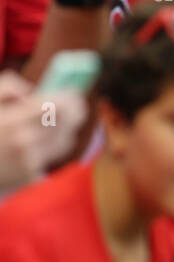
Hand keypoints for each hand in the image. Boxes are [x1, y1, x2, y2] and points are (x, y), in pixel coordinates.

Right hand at [0, 74, 86, 189]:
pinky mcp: (30, 175)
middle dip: (74, 112)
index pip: (54, 107)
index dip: (68, 99)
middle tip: (77, 105)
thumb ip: (7, 87)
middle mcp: (23, 143)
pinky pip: (53, 154)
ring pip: (65, 140)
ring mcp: (28, 161)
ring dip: (67, 127)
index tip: (74, 93)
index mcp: (12, 121)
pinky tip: (46, 136)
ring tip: (63, 119)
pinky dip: (54, 143)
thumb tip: (31, 89)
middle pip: (64, 124)